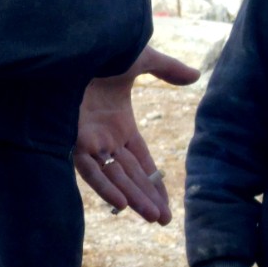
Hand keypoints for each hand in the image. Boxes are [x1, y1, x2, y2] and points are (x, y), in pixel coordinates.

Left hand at [73, 45, 199, 223]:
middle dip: (148, 197)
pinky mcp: (75, 138)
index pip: (141, 162)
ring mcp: (90, 139)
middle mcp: (105, 137)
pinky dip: (106, 185)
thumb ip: (167, 70)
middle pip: (130, 174)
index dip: (154, 182)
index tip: (167, 203)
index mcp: (119, 124)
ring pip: (114, 176)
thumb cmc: (99, 49)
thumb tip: (197, 77)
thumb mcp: (140, 59)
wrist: (70, 44)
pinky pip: (90, 169)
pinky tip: (122, 202)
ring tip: (153, 217)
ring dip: (134, 197)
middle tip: (164, 221)